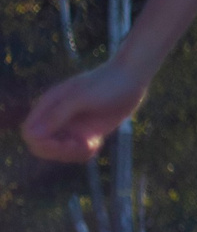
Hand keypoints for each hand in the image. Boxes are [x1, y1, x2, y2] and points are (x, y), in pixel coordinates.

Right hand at [22, 61, 147, 162]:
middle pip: (42, 147)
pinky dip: (85, 152)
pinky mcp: (87, 132)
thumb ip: (57, 115)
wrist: (130, 78)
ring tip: (94, 143)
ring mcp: (72, 126)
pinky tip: (97, 143)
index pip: (30, 133)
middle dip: (60, 151)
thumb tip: (32, 135)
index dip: (42, 144)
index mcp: (48, 106)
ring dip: (74, 154)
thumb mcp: (81, 98)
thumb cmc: (105, 83)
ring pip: (60, 152)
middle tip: (83, 144)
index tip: (66, 141)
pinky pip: (77, 152)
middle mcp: (56, 118)